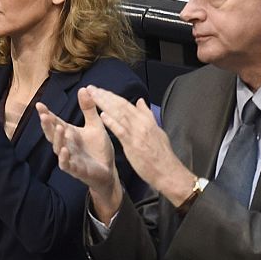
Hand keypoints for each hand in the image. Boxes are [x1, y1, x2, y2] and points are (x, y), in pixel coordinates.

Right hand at [37, 87, 121, 218]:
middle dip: (47, 125)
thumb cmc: (99, 149)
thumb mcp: (95, 125)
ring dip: (57, 138)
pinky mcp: (76, 169)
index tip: (39, 104)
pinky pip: (66, 164)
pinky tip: (65, 150)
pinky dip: (64, 158)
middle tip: (44, 114)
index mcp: (69, 133)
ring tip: (59, 127)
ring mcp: (70, 157)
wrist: (109, 171)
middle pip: (52, 134)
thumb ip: (88, 109)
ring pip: (58, 148)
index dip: (46, 114)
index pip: (55, 122)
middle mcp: (66, 144)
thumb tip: (83, 88)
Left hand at [87, 87, 195, 202]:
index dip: (112, 96)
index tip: (100, 90)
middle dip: (104, 95)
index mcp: (146, 120)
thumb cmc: (162, 154)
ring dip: (104, 104)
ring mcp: (137, 133)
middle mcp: (141, 123)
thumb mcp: (157, 131)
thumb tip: (140, 101)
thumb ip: (147, 115)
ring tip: (92, 95)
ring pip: (119, 114)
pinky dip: (112, 122)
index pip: (126, 103)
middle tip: (91, 88)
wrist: (169, 171)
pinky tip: (102, 116)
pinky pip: (121, 131)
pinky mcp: (133, 145)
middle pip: (120, 105)